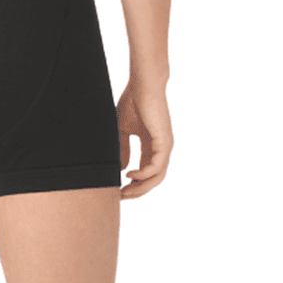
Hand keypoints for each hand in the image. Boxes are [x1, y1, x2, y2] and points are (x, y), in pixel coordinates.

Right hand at [116, 79, 173, 198]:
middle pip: (153, 179)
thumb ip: (124, 148)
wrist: (143, 85)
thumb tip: (123, 169)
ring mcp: (164, 147)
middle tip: (121, 197)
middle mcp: (161, 149)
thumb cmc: (133, 101)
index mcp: (152, 145)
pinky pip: (156, 167)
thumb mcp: (123, 129)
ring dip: (141, 187)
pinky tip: (130, 175)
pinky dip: (143, 174)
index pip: (145, 171)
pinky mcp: (164, 142)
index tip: (118, 191)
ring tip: (125, 192)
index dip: (132, 183)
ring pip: (157, 177)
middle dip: (137, 191)